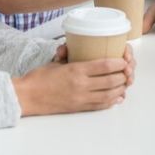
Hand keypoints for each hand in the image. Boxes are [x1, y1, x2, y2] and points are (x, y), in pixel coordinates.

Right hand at [14, 45, 135, 114]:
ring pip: (108, 94)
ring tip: (125, 83)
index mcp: (75, 70)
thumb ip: (69, 56)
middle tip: (128, 71)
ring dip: (120, 89)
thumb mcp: (55, 62)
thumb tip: (73, 47)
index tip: (124, 60)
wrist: (27, 97)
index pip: (104, 66)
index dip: (118, 63)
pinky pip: (100, 105)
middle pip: (110, 81)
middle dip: (123, 76)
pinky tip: (117, 97)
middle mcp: (81, 85)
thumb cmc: (38, 77)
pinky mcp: (78, 108)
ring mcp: (81, 98)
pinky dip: (111, 101)